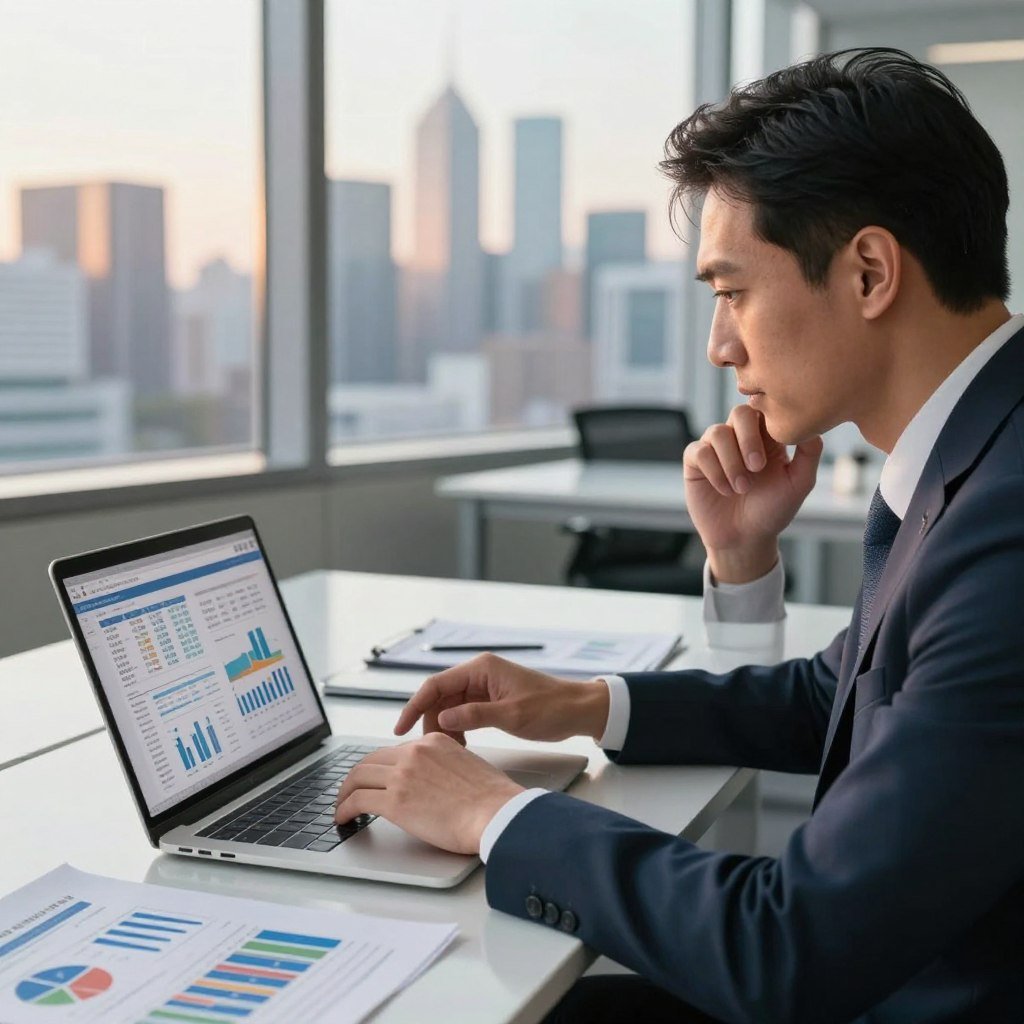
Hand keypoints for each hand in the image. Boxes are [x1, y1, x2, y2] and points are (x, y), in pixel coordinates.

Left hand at [334, 733, 523, 853]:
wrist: (497, 813)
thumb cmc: (491, 798)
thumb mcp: (467, 764)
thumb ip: (444, 765)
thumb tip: (432, 782)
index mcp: (432, 742)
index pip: (395, 751)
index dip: (381, 768)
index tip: (376, 780)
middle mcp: (414, 753)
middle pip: (370, 760)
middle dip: (356, 777)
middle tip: (350, 791)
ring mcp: (402, 776)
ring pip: (357, 778)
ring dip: (344, 793)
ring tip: (341, 807)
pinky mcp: (395, 801)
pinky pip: (357, 801)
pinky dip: (344, 810)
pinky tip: (343, 818)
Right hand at [393, 653, 609, 744]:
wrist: (579, 710)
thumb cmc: (552, 709)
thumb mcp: (512, 716)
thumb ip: (475, 716)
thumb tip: (442, 720)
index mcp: (481, 669)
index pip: (435, 685)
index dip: (414, 706)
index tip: (400, 729)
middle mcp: (479, 674)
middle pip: (439, 696)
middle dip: (430, 722)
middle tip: (430, 749)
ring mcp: (484, 687)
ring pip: (449, 707)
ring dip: (444, 728)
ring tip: (449, 751)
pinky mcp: (490, 700)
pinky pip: (463, 713)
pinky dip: (457, 729)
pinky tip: (461, 747)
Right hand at [683, 405, 822, 582]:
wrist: (745, 538)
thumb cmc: (773, 510)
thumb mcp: (799, 482)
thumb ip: (810, 452)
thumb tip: (811, 424)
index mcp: (766, 436)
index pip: (766, 409)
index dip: (769, 422)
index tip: (778, 447)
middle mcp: (739, 437)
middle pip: (740, 412)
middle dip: (748, 439)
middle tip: (757, 468)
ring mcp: (716, 448)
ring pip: (717, 432)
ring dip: (732, 462)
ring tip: (742, 488)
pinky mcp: (695, 461)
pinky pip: (700, 452)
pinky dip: (715, 471)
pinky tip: (725, 490)